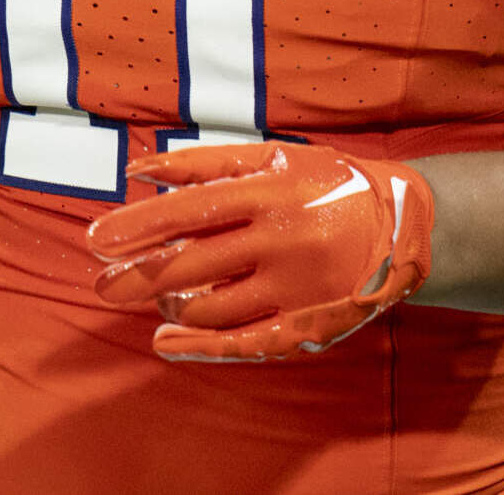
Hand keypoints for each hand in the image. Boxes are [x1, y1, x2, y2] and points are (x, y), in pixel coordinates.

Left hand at [85, 141, 433, 361]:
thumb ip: (205, 163)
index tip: (96, 240)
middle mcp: (282, 241)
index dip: (136, 226)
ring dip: (169, 305)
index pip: (187, 212)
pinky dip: (198, 347)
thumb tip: (139, 169)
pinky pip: (244, 343)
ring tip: (153, 296)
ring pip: (211, 308)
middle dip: (136, 277)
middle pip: (190, 266)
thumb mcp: (273, 157)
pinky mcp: (309, 324)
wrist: (407, 223)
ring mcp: (296, 288)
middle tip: (101, 283)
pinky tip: (165, 339)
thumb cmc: (328, 182)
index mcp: (271, 192)